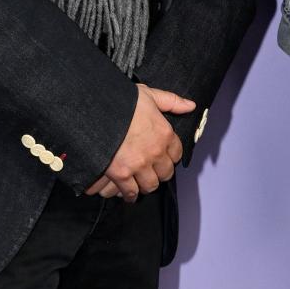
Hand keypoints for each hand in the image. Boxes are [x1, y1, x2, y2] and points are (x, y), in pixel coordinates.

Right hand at [85, 84, 195, 200]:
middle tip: (152, 169)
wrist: (98, 111)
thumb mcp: (150, 94)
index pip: (177, 154)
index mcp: (164, 133)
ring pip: (151, 185)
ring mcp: (139, 165)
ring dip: (146, 184)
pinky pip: (131, 193)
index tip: (163, 155)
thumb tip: (190, 106)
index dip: (170, 155)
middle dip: (160, 172)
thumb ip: (172, 102)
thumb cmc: (123, 102)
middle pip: (166, 173)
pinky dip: (130, 194)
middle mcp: (155, 152)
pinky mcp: (121, 175)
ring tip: (140, 180)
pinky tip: (129, 191)